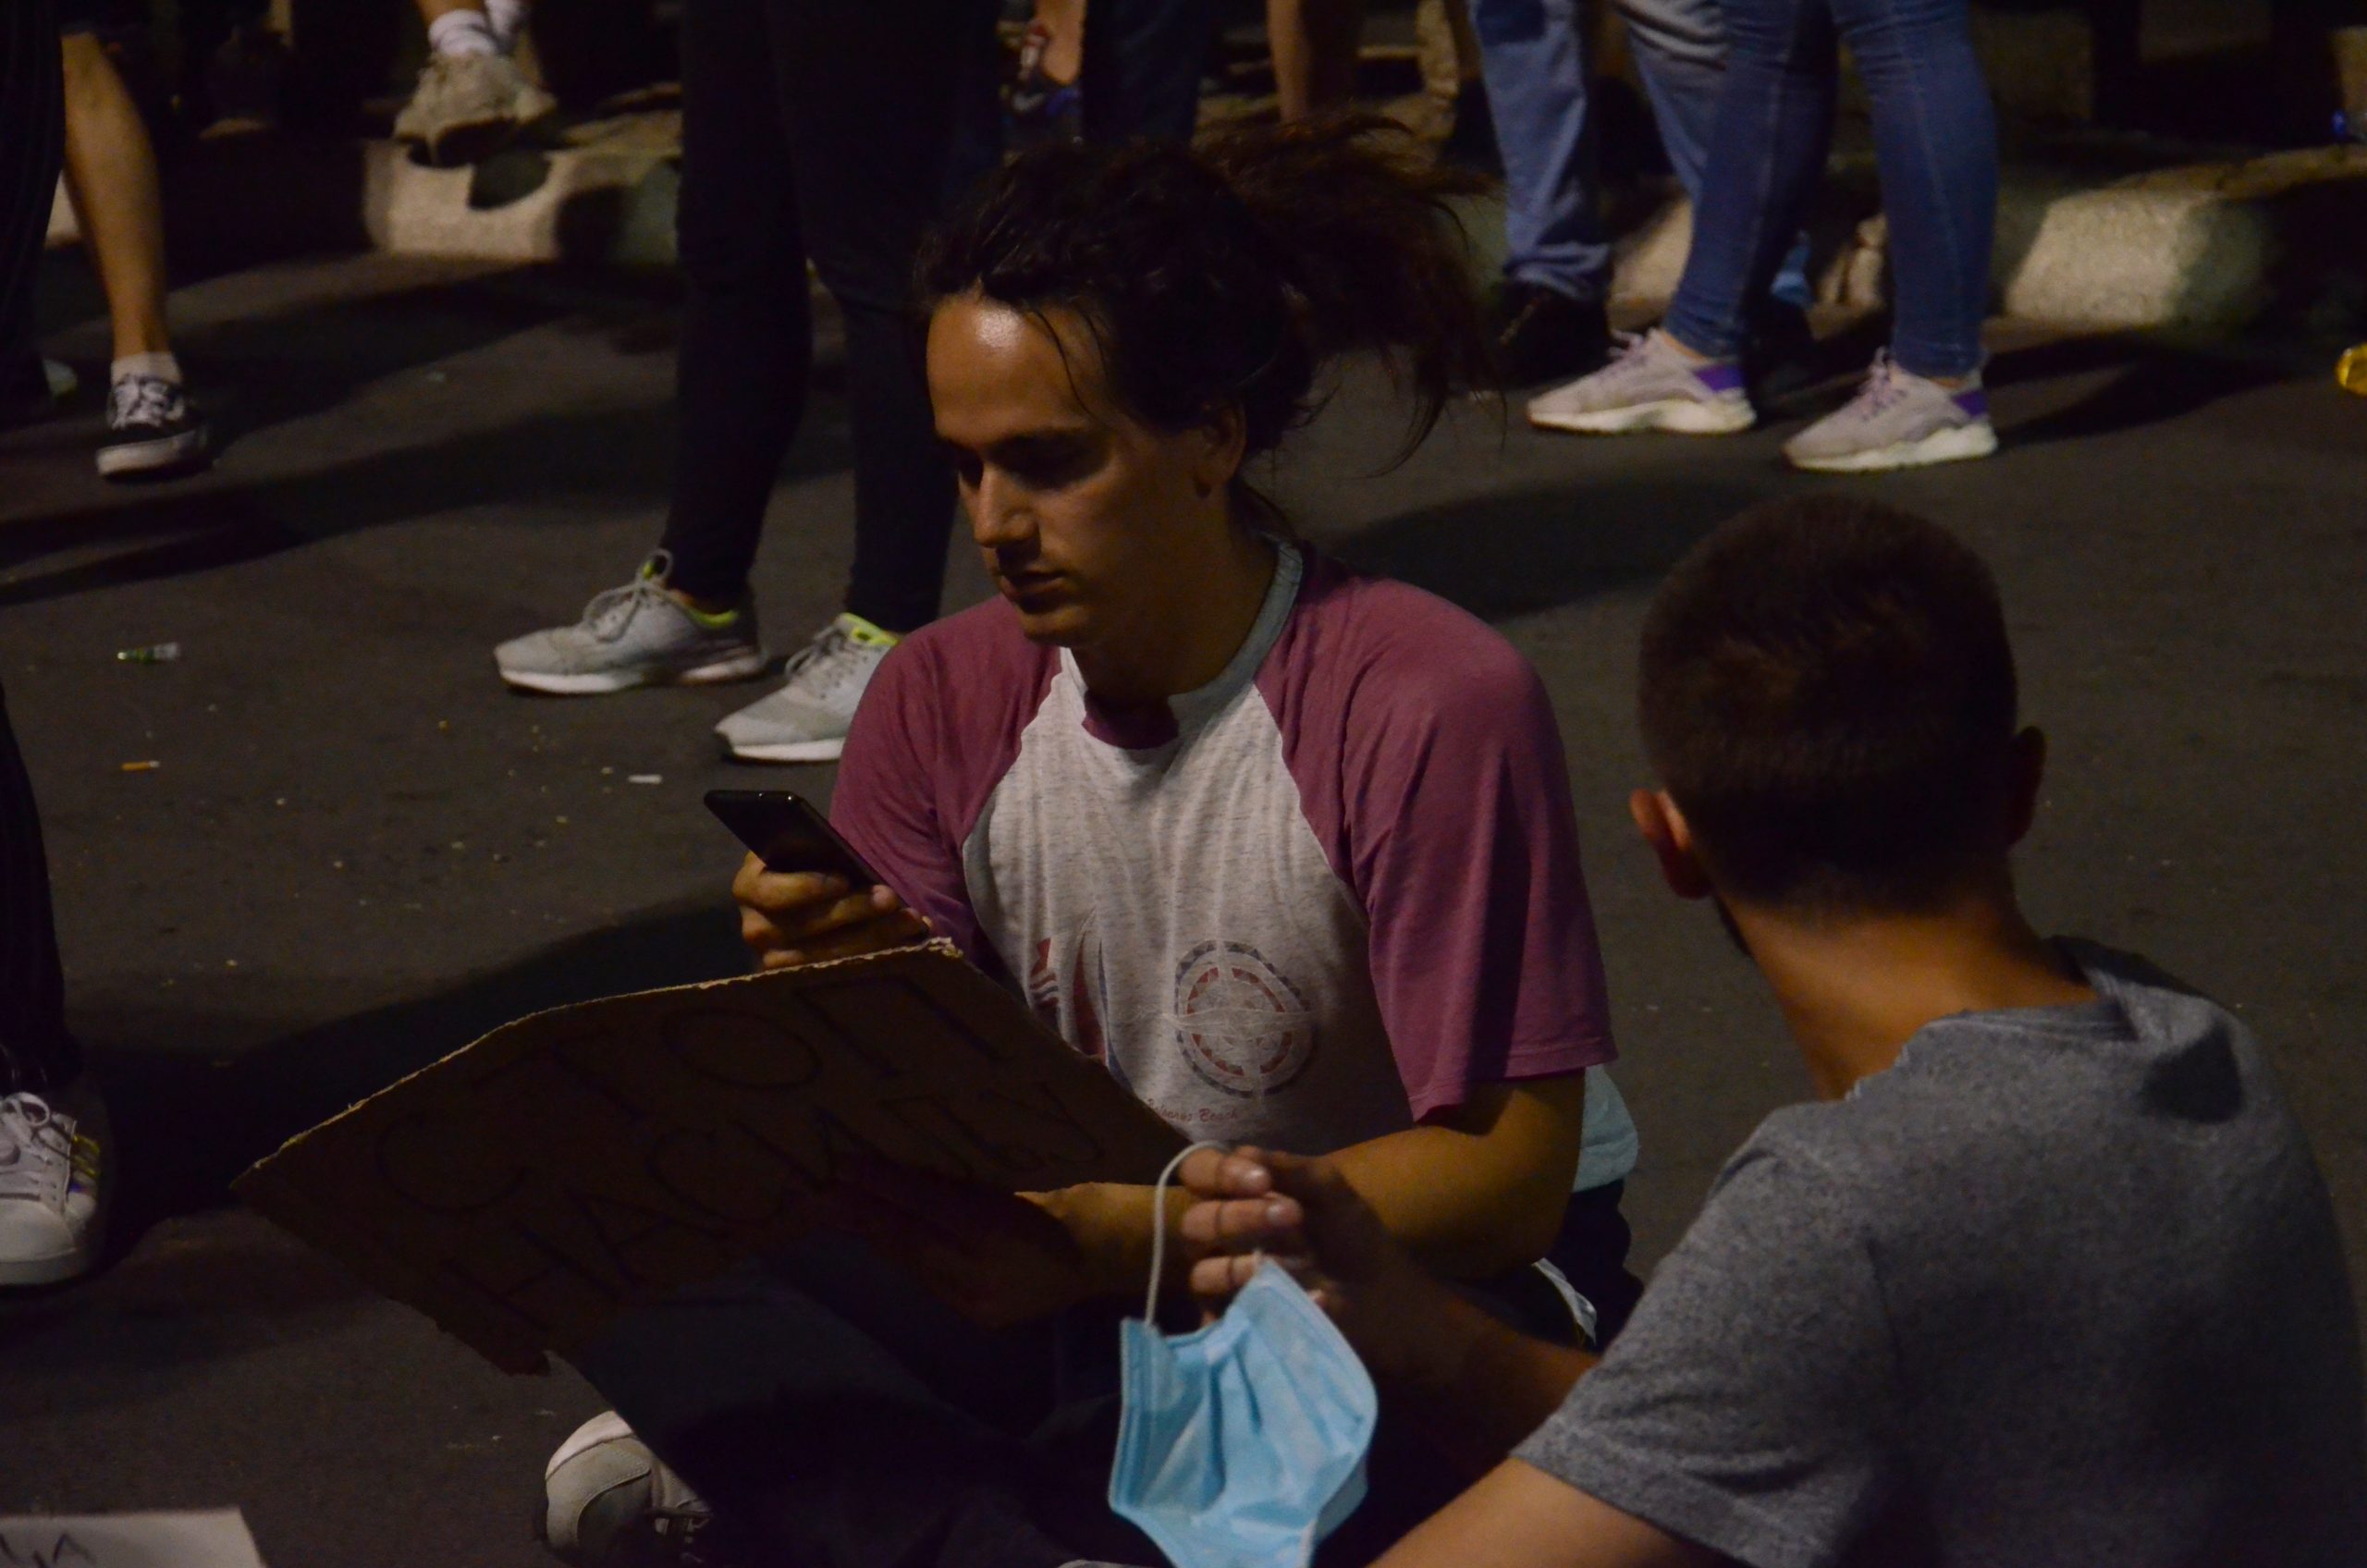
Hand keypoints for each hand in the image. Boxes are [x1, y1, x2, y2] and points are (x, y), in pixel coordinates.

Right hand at [733, 852, 928, 968]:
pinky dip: (880, 953)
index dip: (806, 887)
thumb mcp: (809, 852)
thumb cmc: (812, 866)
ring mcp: (776, 961)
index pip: (770, 892)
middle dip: (854, 910)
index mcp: (749, 887)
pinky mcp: (803, 982)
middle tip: (890, 897)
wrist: (813, 896)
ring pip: (828, 954)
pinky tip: (910, 938)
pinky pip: (843, 973)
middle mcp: (755, 929)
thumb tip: (851, 868)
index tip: (843, 879)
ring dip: (874, 935)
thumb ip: (819, 853)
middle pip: (805, 927)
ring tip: (910, 919)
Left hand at [811, 1158, 1094, 1328]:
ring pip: (915, 1265)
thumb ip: (963, 1183)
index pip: (928, 1203)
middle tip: (823, 1194)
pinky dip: (907, 1260)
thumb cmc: (1062, 1200)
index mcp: (998, 1227)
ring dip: (879, 1239)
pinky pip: (932, 1283)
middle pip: (911, 1239)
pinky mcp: (980, 1316)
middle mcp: (983, 1269)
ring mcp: (980, 1297)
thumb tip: (904, 1175)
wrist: (1105, 1254)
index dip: (884, 1184)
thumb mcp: (1015, 1179)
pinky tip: (885, 1243)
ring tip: (842, 1214)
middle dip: (865, 1216)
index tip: (846, 1166)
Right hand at [1178, 1145, 1450, 1381]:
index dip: (1218, 1173)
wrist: (1382, 1295)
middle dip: (1236, 1217)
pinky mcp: (1236, 1324)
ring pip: (1202, 1273)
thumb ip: (1292, 1169)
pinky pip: (1222, 1320)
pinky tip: (1299, 1300)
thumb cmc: (1351, 1236)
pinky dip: (1254, 1309)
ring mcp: (1225, 1285)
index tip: (1261, 1181)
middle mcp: (1221, 1239)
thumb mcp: (1331, 1192)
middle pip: (1194, 1223)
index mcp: (1237, 1198)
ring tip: (1283, 1266)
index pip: (1198, 1173)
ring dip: (1239, 1266)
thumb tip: (1244, 1154)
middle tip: (1291, 1217)